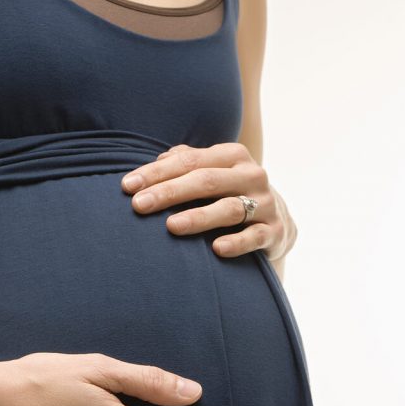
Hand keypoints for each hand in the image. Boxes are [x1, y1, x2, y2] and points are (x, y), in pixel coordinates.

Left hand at [120, 142, 296, 261]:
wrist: (277, 220)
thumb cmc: (229, 192)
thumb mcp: (211, 172)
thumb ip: (184, 162)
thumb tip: (156, 160)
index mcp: (232, 156)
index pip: (189, 160)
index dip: (156, 172)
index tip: (127, 186)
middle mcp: (251, 175)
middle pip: (206, 180)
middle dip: (170, 192)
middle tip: (139, 205)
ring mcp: (265, 203)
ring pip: (230, 208)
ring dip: (199, 217)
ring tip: (171, 227)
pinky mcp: (274, 231)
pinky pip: (254, 237)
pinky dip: (237, 243)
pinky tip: (216, 249)